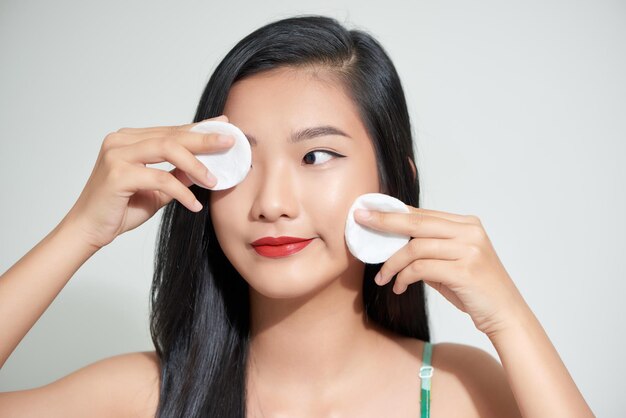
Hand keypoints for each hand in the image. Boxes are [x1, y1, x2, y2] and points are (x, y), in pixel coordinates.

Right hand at [61, 115, 234, 249]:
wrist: (88, 230)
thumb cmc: (119, 209)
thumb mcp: (157, 190)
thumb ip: (177, 176)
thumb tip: (204, 169)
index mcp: (129, 140)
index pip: (171, 131)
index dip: (199, 128)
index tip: (223, 126)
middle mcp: (120, 141)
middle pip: (171, 135)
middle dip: (204, 139)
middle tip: (229, 142)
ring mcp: (116, 155)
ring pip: (167, 149)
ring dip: (196, 164)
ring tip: (214, 180)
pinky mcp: (117, 174)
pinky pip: (160, 178)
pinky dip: (181, 191)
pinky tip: (194, 204)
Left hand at [354, 206, 525, 336]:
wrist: (505, 314)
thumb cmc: (473, 289)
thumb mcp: (451, 262)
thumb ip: (428, 248)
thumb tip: (392, 241)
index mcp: (466, 224)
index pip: (422, 214)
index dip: (393, 212)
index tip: (369, 212)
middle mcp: (469, 231)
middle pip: (416, 223)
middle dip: (384, 221)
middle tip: (360, 221)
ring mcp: (469, 249)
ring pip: (415, 248)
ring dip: (392, 264)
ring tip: (382, 278)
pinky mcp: (465, 270)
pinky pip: (421, 268)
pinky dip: (404, 277)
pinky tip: (398, 286)